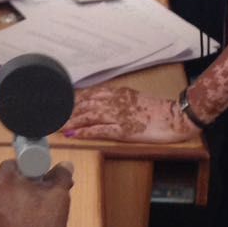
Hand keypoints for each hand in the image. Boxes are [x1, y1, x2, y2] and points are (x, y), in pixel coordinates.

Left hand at [0, 160, 73, 226]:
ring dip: (14, 204)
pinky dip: (8, 222)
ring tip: (33, 217)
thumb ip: (61, 176)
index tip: (40, 178)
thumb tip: (65, 166)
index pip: (13, 164)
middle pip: (6, 183)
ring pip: (1, 202)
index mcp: (3, 181)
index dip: (29, 169)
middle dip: (22, 187)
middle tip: (40, 197)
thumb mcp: (59, 197)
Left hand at [64, 86, 200, 142]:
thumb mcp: (134, 98)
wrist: (175, 117)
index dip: (72, 99)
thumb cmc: (157, 110)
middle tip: (52, 117)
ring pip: (89, 115)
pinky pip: (100, 130)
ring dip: (71, 121)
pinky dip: (85, 131)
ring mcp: (118, 115)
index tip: (59, 104)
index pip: (89, 93)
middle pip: (84, 104)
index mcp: (118, 92)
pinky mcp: (123, 129)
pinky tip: (74, 134)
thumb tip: (99, 103)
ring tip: (58, 126)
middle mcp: (115, 101)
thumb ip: (117, 99)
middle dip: (67, 111)